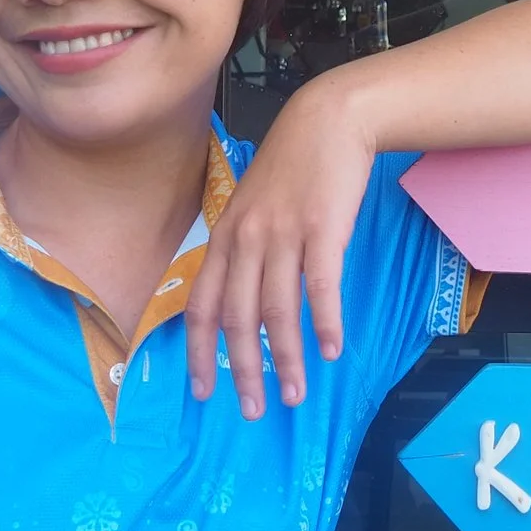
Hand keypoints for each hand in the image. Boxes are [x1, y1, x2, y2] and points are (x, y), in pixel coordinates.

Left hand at [184, 82, 376, 418]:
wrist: (328, 121)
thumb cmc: (293, 168)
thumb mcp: (253, 207)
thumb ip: (244, 252)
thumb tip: (244, 307)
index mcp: (224, 237)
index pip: (200, 306)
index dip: (198, 353)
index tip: (203, 392)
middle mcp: (246, 239)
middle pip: (236, 318)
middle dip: (242, 370)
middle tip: (253, 410)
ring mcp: (283, 234)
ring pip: (277, 311)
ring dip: (286, 359)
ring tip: (295, 393)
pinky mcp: (321, 229)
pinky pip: (321, 286)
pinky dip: (324, 322)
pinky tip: (332, 350)